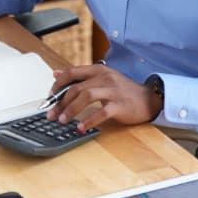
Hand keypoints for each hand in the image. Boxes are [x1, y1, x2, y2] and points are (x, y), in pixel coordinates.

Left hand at [45, 65, 162, 132]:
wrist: (149, 99)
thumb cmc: (122, 90)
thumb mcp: (101, 78)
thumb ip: (80, 76)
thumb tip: (56, 73)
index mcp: (98, 70)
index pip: (72, 72)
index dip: (58, 84)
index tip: (49, 98)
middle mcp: (104, 77)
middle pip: (76, 87)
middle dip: (60, 102)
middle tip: (51, 115)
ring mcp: (113, 90)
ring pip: (86, 96)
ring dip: (71, 109)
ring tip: (62, 120)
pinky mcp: (120, 105)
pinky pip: (101, 112)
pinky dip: (89, 120)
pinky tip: (80, 127)